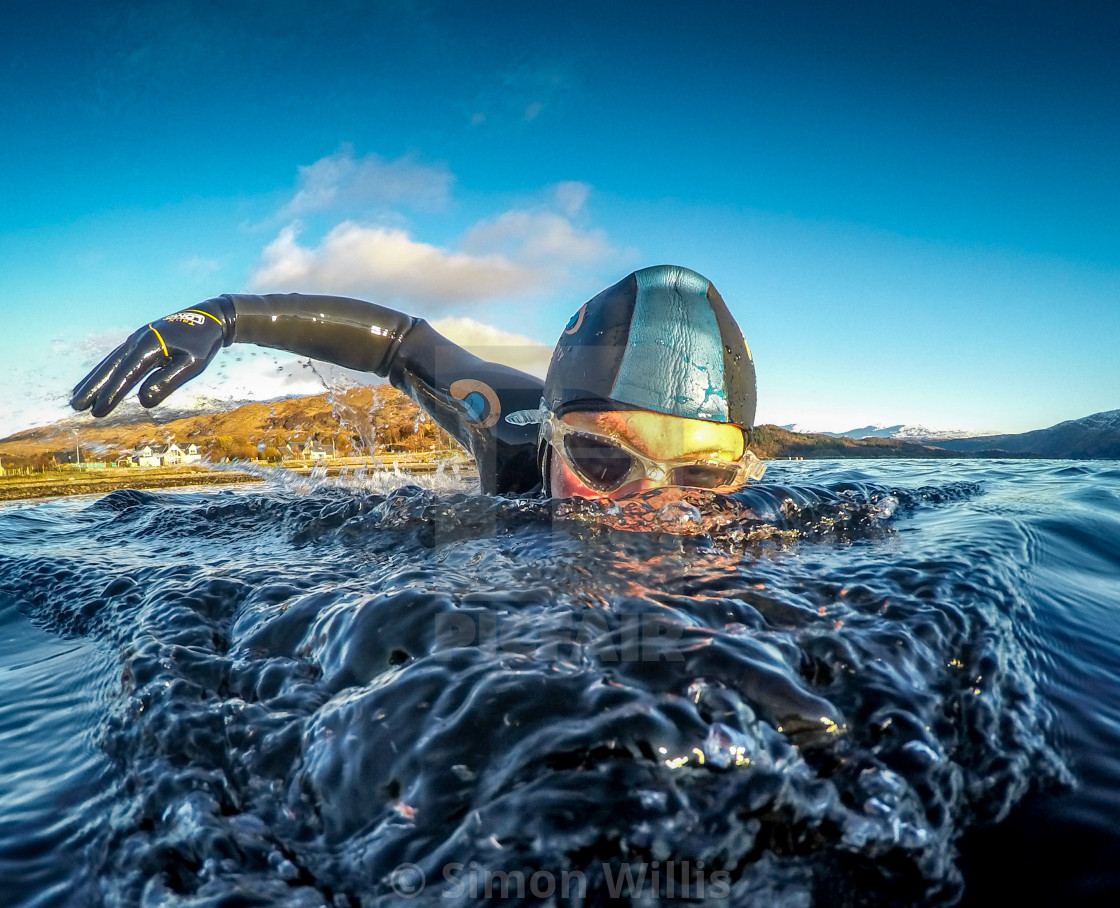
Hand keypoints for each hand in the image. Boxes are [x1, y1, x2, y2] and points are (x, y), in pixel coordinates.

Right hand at [70, 299, 231, 416]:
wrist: (209, 318)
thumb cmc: (203, 343)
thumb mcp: (193, 364)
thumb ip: (168, 381)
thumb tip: (143, 401)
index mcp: (151, 345)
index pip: (128, 374)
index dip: (113, 394)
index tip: (99, 411)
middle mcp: (138, 339)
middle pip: (111, 366)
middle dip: (94, 387)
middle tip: (76, 406)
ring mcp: (137, 338)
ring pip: (110, 361)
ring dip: (94, 379)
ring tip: (77, 397)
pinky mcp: (139, 340)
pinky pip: (118, 357)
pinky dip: (105, 370)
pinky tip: (98, 380)